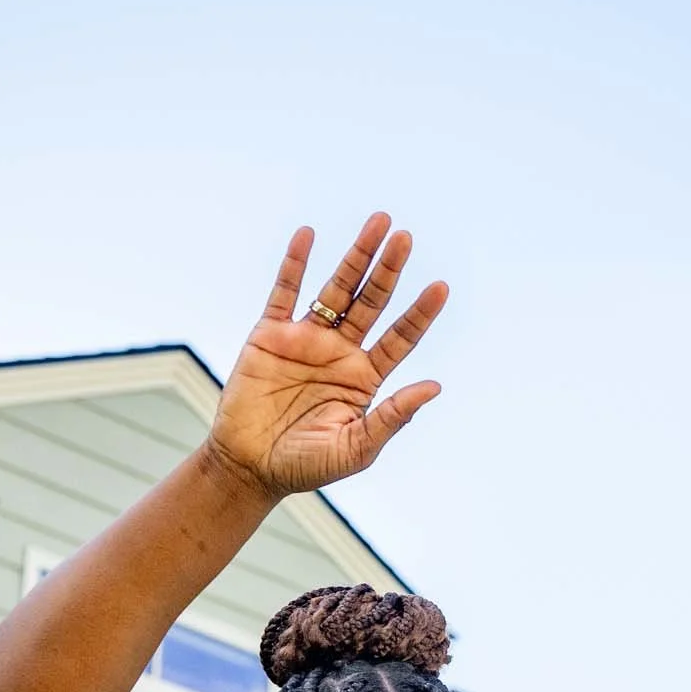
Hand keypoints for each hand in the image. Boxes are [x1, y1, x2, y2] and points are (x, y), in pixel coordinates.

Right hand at [203, 214, 446, 498]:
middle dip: (389, 270)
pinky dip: (295, 264)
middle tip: (406, 237)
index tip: (441, 287)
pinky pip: (284, 292)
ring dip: (356, 257)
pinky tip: (308, 236)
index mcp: (364, 377)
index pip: (400, 337)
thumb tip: (434, 387)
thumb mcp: (355, 449)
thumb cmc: (305, 466)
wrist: (249, 467)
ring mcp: (305, 339)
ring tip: (378, 224)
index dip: (420, 313)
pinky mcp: (270, 335)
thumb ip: (392, 417)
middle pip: (372, 302)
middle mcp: (340, 351)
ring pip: (336, 289)